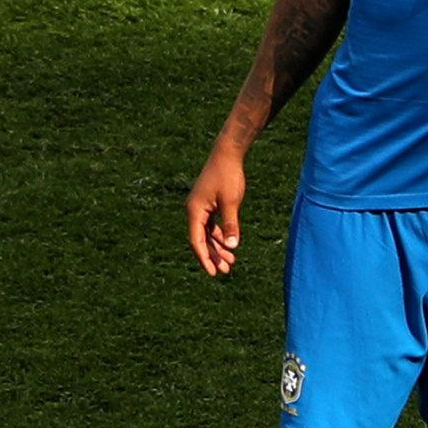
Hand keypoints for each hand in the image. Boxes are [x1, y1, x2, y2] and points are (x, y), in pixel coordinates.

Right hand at [185, 144, 247, 275]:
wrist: (227, 154)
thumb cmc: (228, 176)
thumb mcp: (231, 202)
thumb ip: (230, 225)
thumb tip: (232, 246)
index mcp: (195, 211)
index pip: (197, 241)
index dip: (204, 258)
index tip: (213, 273)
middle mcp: (194, 210)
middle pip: (201, 240)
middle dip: (213, 256)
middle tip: (226, 270)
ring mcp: (201, 207)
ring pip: (207, 234)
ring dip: (218, 247)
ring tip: (231, 261)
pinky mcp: (208, 203)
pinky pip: (211, 225)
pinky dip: (220, 235)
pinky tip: (230, 243)